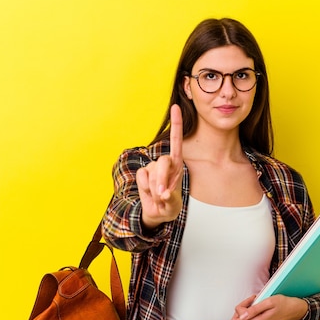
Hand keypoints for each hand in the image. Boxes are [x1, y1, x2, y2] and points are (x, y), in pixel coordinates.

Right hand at [136, 104, 183, 228]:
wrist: (157, 212)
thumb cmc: (170, 205)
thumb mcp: (173, 205)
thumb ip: (170, 199)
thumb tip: (163, 194)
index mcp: (177, 164)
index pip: (177, 141)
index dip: (176, 124)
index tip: (175, 107)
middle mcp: (165, 162)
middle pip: (163, 162)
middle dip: (162, 178)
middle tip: (162, 195)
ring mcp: (152, 167)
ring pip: (152, 173)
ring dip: (154, 189)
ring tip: (158, 197)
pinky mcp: (142, 173)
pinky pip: (142, 178)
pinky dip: (146, 189)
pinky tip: (150, 194)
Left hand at [230, 294, 308, 319]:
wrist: (293, 311)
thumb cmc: (282, 304)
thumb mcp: (268, 302)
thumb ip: (254, 309)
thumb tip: (241, 315)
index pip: (238, 314)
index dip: (243, 304)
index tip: (253, 299)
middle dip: (240, 310)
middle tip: (251, 303)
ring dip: (243, 314)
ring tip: (253, 306)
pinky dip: (247, 318)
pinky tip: (255, 311)